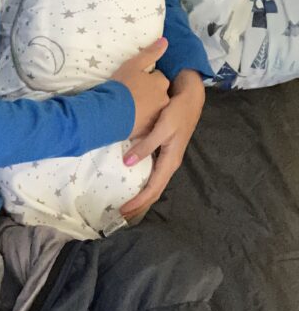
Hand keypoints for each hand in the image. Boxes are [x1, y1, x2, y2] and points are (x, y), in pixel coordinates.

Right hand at [111, 39, 169, 138]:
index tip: (133, 81)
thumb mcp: (133, 65)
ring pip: (152, 108)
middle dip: (148, 94)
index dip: (145, 79)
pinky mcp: (147, 129)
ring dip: (144, 107)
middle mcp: (164, 99)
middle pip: (157, 94)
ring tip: (127, 107)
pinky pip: (145, 122)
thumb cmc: (122, 86)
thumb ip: (150, 53)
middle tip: (130, 94)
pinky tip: (127, 118)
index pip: (157, 77)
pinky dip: (139, 120)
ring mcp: (156, 116)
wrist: (111, 112)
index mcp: (161, 82)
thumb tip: (165, 41)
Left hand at [120, 69, 205, 220]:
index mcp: (170, 161)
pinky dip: (142, 183)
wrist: (190, 96)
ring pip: (153, 184)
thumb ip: (146, 145)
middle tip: (121, 214)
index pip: (153, 189)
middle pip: (153, 191)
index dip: (138, 202)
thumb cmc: (178, 111)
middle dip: (139, 205)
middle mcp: (169, 163)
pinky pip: (152, 174)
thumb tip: (127, 164)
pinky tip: (132, 183)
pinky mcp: (163, 152)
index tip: (122, 210)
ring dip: (140, 195)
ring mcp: (166, 158)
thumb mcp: (163, 127)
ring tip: (125, 204)